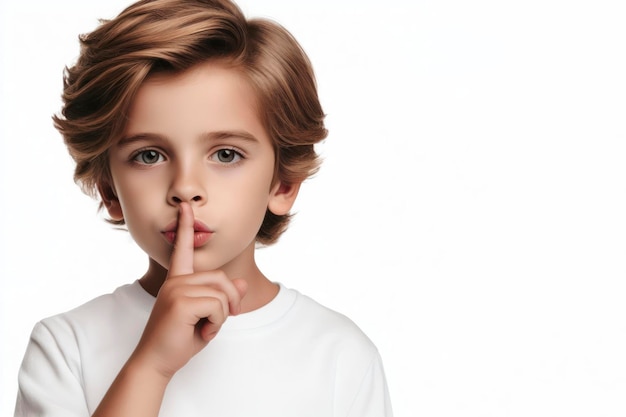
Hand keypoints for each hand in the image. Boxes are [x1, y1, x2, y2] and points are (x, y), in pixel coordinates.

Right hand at [132, 202, 247, 378]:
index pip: (184, 249)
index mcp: (178, 281)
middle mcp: (176, 281)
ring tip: (207, 328)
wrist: (156, 362)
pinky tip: (203, 332)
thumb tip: (243, 284)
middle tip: (221, 321)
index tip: (186, 206)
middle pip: (222, 277)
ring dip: (223, 316)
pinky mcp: (180, 301)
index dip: (186, 226)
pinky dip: (218, 323)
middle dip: (231, 301)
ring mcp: (176, 289)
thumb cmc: (179, 340)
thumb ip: (223, 299)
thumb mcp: (208, 317)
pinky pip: (217, 305)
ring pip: (222, 292)